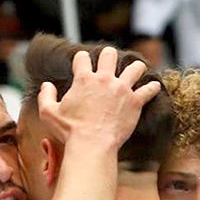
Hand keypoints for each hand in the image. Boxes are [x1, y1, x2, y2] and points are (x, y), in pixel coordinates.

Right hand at [37, 47, 162, 151]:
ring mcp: (122, 89)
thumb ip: (46, 96)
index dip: (82, 60)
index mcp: (84, 79)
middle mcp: (104, 79)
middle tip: (110, 64)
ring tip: (136, 71)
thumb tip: (47, 85)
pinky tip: (153, 88)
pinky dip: (152, 88)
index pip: (83, 57)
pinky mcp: (135, 102)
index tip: (83, 65)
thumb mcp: (48, 113)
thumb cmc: (70, 132)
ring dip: (136, 68)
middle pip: (110, 54)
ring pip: (135, 67)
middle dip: (109, 57)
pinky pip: (149, 90)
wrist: (92, 145)